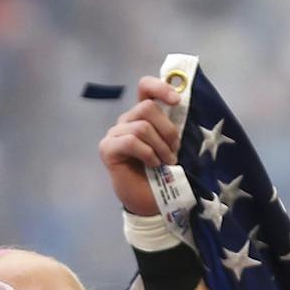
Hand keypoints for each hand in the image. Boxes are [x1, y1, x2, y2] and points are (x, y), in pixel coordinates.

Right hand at [99, 76, 183, 217]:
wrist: (151, 202)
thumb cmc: (163, 174)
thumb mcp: (173, 146)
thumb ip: (172, 127)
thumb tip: (182, 105)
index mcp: (143, 115)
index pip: (145, 88)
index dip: (160, 87)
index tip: (176, 101)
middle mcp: (127, 120)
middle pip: (147, 107)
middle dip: (167, 130)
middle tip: (175, 151)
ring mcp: (115, 134)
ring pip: (141, 126)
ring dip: (160, 146)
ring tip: (166, 162)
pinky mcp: (108, 149)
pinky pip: (130, 141)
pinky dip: (147, 153)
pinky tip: (153, 165)